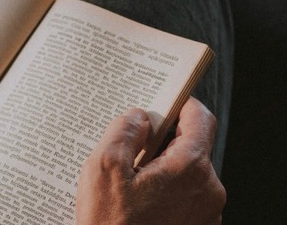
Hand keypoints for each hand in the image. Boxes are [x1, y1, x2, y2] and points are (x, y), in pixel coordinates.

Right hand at [75, 97, 224, 224]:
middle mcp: (209, 189)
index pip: (200, 117)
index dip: (180, 103)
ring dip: (162, 165)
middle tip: (130, 143)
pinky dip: (165, 188)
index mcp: (190, 167)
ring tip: (128, 176)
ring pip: (187, 170)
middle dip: (162, 138)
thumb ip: (124, 130)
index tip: (162, 100)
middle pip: (191, 144)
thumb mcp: (104, 166)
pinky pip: (186, 194)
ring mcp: (207, 212)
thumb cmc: (110, 224)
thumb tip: (139, 115)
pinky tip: (136, 198)